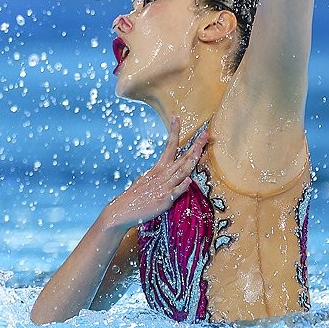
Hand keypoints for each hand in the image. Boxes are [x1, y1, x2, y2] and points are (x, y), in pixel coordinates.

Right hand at [101, 117, 207, 231]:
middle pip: (182, 157)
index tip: (176, 117)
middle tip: (205, 134)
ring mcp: (164, 186)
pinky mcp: (164, 199)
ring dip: (192, 160)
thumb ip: (162, 177)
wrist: (122, 210)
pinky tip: (189, 181)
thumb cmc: (136, 196)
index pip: (169, 146)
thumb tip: (174, 176)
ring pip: (182, 171)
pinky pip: (175, 192)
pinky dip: (182, 186)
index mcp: (158, 168)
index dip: (174, 131)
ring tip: (200, 150)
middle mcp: (163, 174)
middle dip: (195, 145)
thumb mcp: (147, 181)